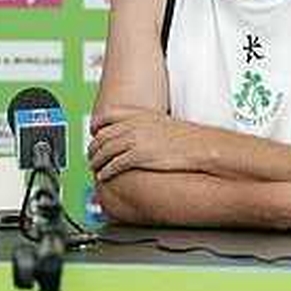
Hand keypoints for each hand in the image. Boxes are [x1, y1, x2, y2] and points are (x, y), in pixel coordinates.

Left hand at [88, 105, 204, 181]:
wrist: (199, 147)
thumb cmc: (186, 138)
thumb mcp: (162, 122)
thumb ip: (145, 124)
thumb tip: (137, 133)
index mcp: (138, 114)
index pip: (107, 115)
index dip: (97, 124)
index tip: (93, 131)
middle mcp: (133, 125)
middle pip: (103, 135)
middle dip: (93, 146)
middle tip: (90, 154)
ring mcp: (134, 140)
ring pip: (105, 150)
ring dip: (96, 160)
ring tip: (93, 167)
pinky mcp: (138, 156)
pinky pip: (114, 164)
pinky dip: (105, 171)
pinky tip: (103, 176)